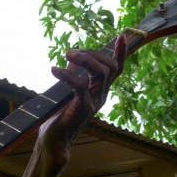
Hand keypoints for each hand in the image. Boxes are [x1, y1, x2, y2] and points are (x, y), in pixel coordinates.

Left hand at [39, 34, 128, 157]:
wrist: (54, 141)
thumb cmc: (60, 116)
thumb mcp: (68, 91)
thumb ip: (74, 74)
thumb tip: (73, 58)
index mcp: (101, 91)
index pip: (117, 69)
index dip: (121, 53)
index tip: (122, 36)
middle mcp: (102, 95)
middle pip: (109, 67)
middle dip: (92, 53)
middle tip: (69, 52)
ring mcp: (94, 101)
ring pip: (101, 73)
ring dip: (84, 59)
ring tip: (66, 54)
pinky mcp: (82, 107)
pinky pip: (80, 86)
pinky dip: (67, 75)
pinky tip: (54, 70)